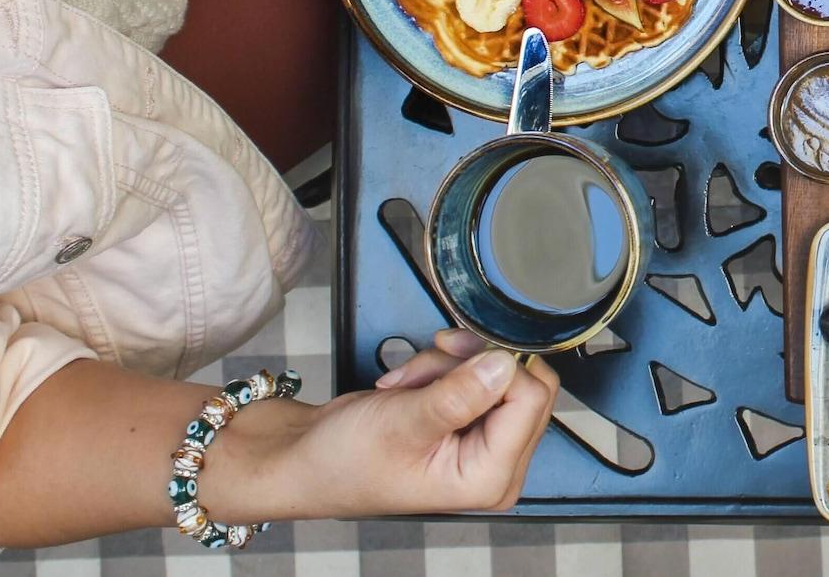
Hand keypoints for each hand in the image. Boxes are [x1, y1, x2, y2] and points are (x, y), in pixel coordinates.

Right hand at [262, 330, 558, 518]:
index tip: (457, 351)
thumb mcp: (401, 424)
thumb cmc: (339, 462)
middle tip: (429, 362)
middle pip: (522, 384)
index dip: (498, 365)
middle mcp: (494, 463)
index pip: (531, 402)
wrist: (297, 459)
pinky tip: (406, 384)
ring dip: (448, 362)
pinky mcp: (465, 421)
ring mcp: (481, 442)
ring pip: (496, 371)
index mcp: (489, 478)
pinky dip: (440, 366)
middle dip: (471, 362)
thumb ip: (459, 394)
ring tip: (406, 382)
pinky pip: (474, 373)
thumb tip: (505, 362)